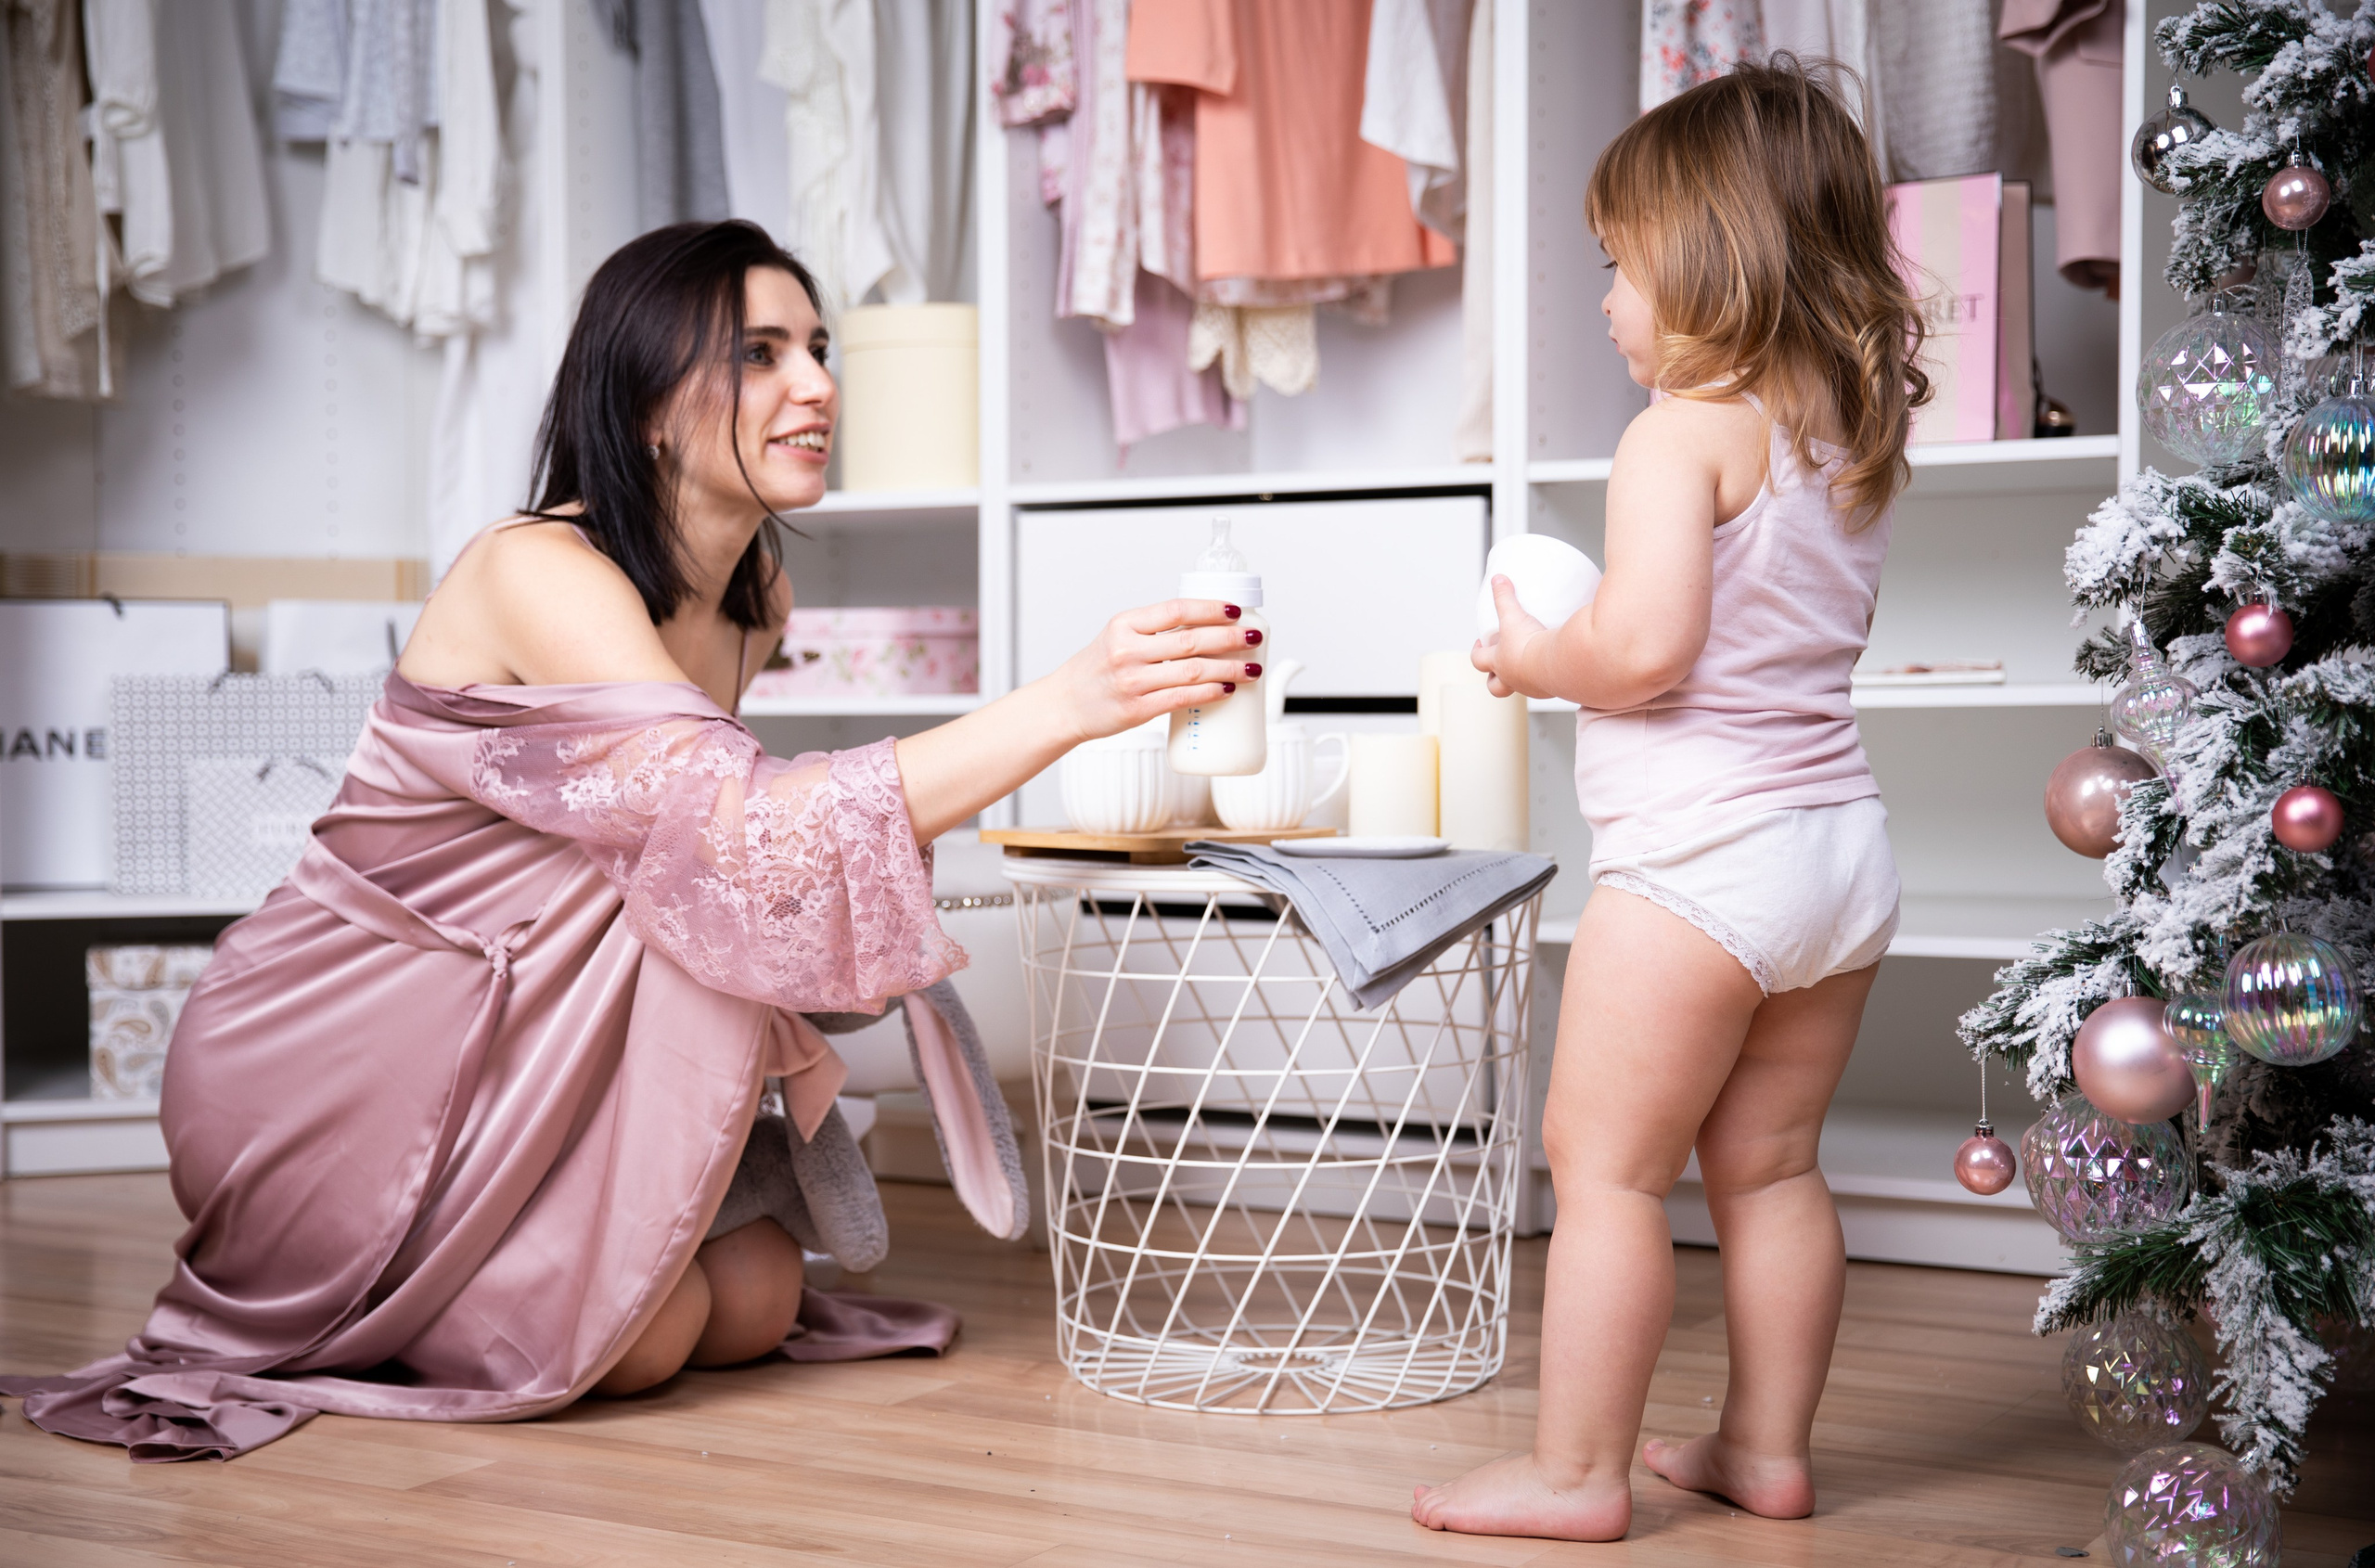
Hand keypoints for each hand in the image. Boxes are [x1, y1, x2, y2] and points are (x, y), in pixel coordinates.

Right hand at [1049, 599, 1263, 745]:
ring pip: (1193, 671)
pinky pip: (1182, 698)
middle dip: (1230, 638)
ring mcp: (1132, 681)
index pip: (1176, 609)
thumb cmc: (1097, 669)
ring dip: (1229, 669)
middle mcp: (1127, 650)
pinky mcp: (1137, 709)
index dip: (1211, 608)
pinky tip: (1226, 689)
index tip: (1235, 611)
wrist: (1065, 704)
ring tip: (1251, 668)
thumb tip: (1206, 627)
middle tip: (1253, 638)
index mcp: (1124, 625)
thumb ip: (1154, 631)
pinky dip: (1209, 692)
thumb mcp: (1118, 637)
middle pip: (1191, 640)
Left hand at [1472, 576, 1554, 699]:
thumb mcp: (1513, 616)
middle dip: (1494, 677)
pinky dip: (1546, 678)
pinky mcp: (1550, 690)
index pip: (1478, 660)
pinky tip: (1554, 667)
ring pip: (1520, 689)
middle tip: (1500, 664)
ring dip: (1522, 678)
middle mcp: (1512, 679)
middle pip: (1494, 687)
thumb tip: (1498, 579)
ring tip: (1531, 664)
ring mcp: (1531, 687)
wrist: (1555, 664)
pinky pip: (1545, 687)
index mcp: (1499, 662)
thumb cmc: (1529, 645)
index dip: (1477, 651)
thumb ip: (1504, 596)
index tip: (1481, 643)